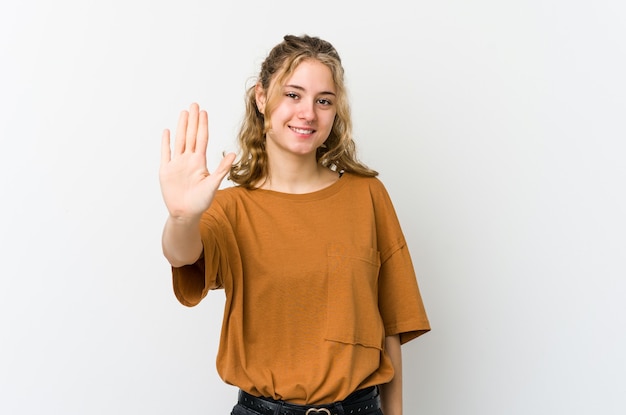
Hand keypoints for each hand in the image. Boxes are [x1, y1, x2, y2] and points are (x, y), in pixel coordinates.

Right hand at [159, 103, 235, 220]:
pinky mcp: (166, 171)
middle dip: (192, 120)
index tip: (203, 112)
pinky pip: (165, 153)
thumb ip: (222, 169)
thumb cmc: (201, 201)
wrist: (186, 213)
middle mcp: (188, 160)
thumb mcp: (213, 184)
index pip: (201, 139)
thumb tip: (233, 154)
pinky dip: (166, 143)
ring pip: (179, 141)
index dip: (202, 125)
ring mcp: (176, 164)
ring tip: (183, 113)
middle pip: (190, 136)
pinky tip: (167, 131)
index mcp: (199, 162)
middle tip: (194, 105)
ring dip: (181, 127)